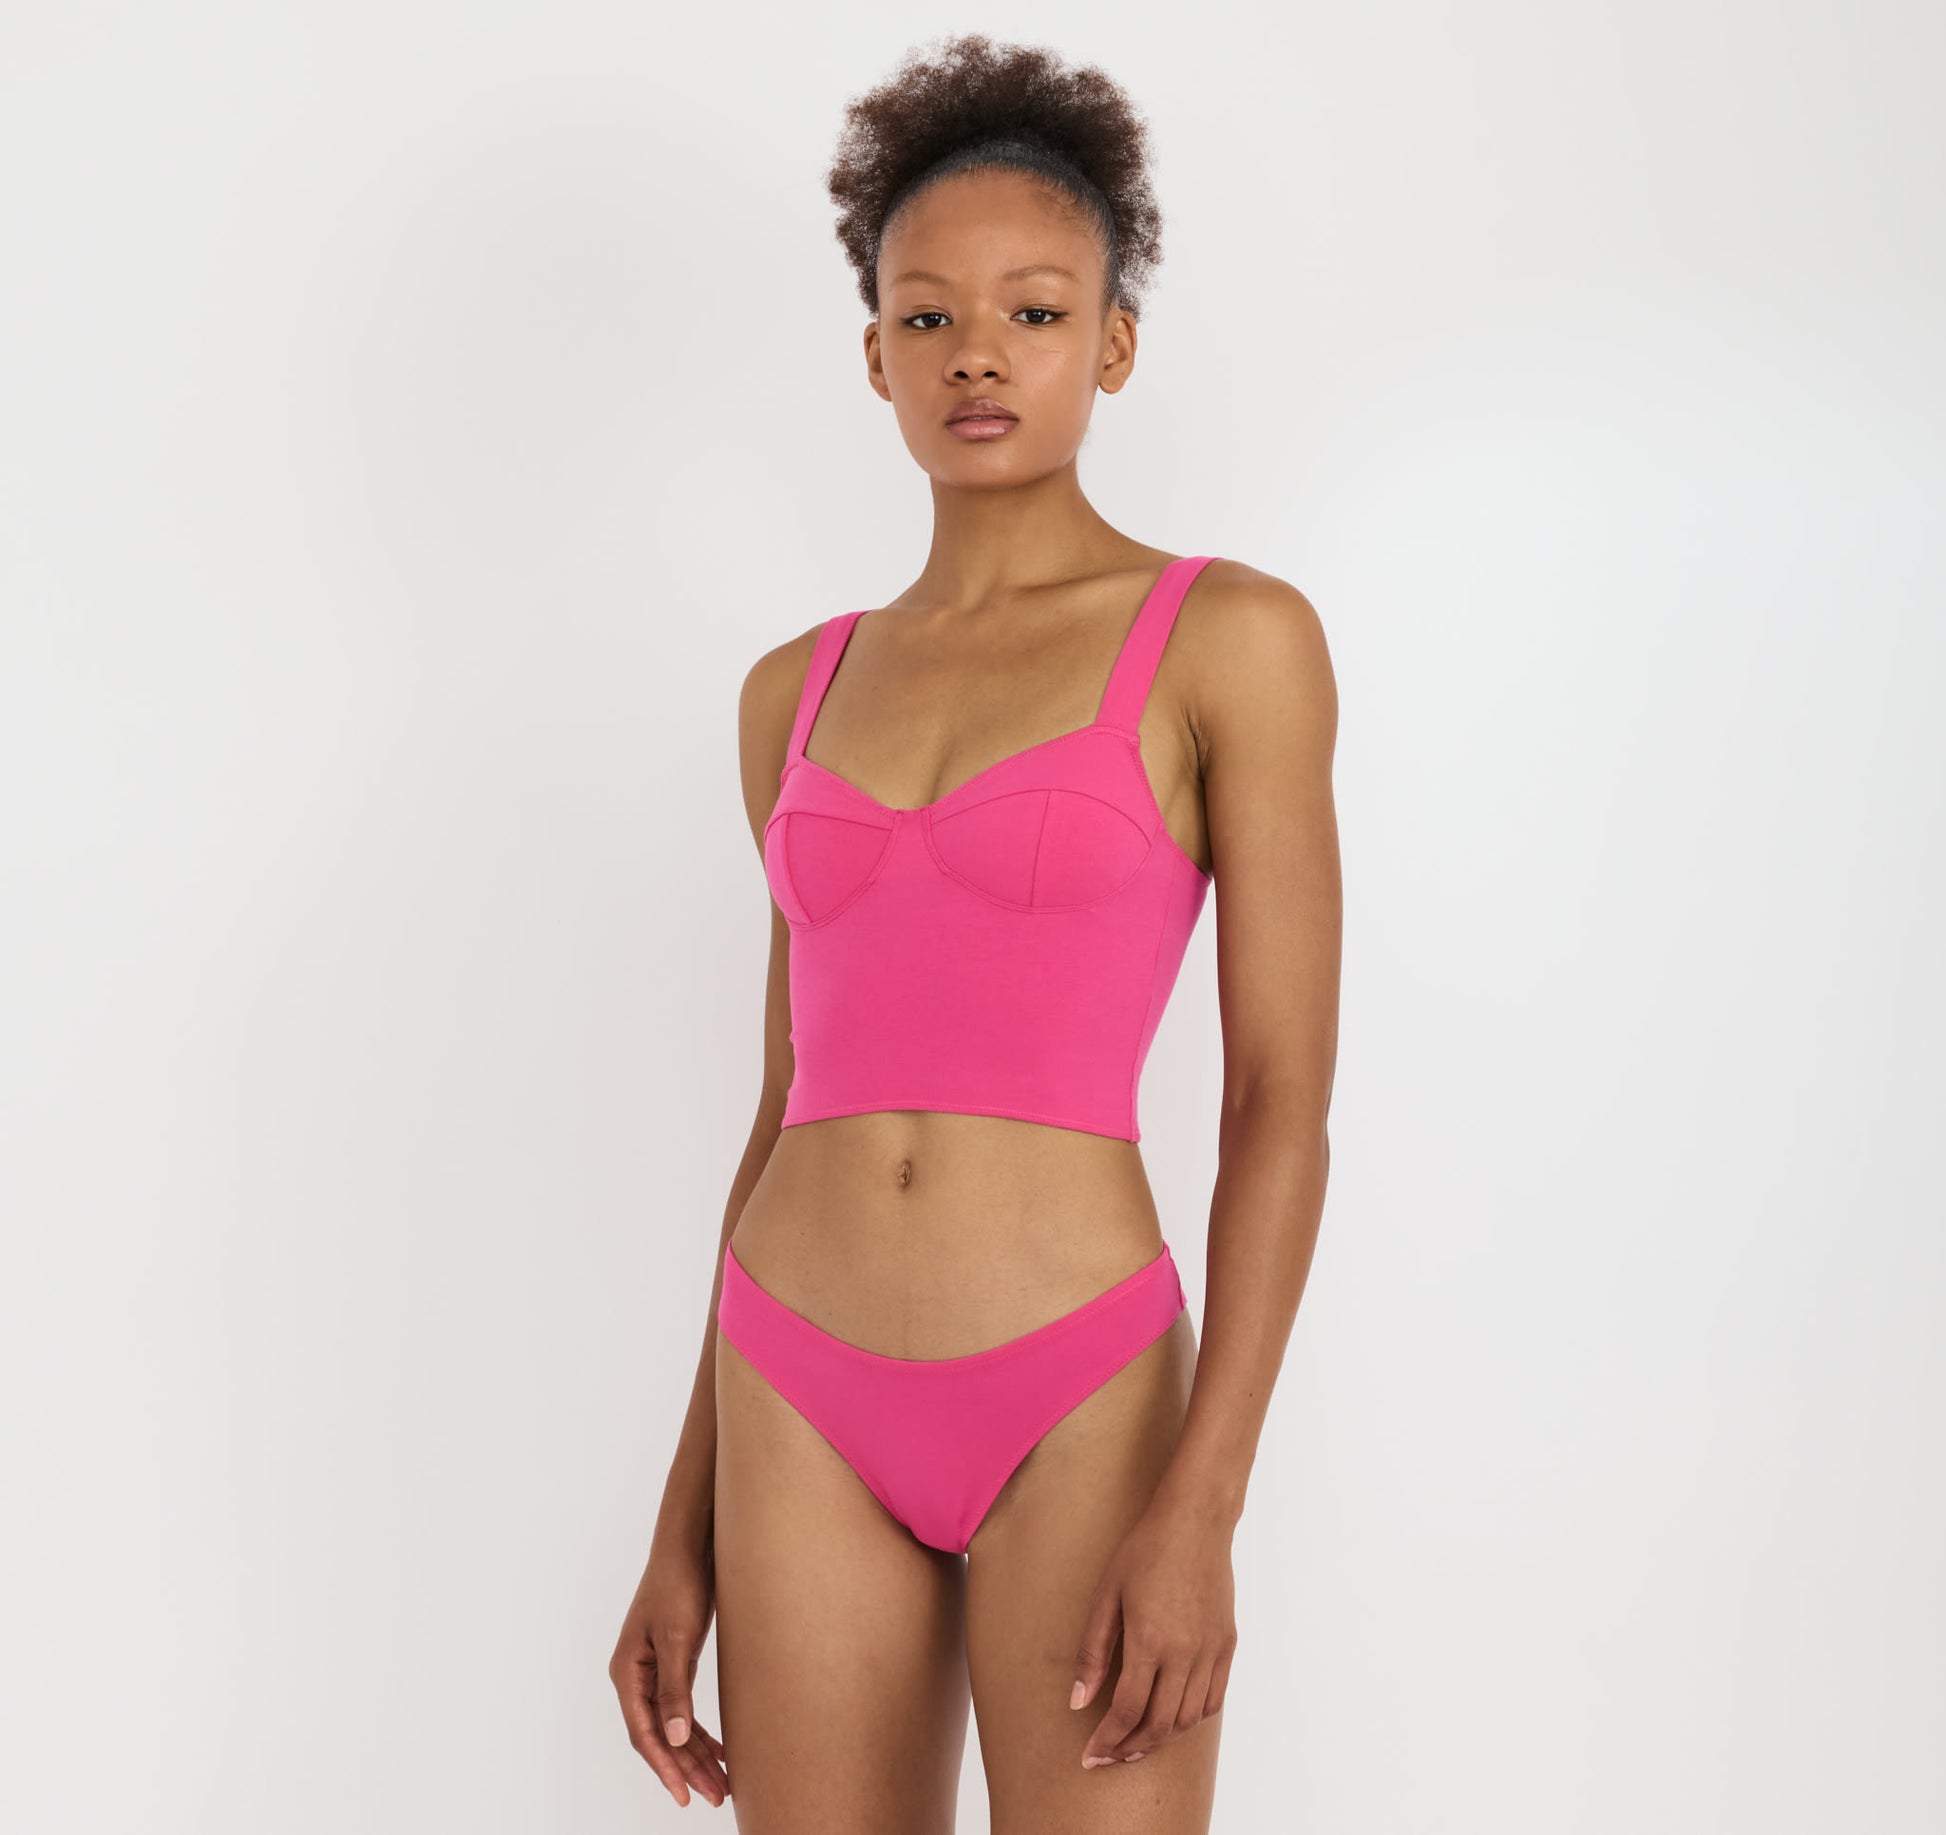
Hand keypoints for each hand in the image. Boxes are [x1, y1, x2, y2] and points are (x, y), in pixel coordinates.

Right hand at [609, 1514, 731, 1807]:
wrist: (690, 1544)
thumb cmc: (679, 1584)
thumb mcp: (678, 1638)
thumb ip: (674, 1690)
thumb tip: (672, 1738)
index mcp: (628, 1673)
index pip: (643, 1734)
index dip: (665, 1767)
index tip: (685, 1796)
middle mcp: (636, 1676)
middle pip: (659, 1736)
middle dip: (686, 1769)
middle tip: (714, 1797)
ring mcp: (655, 1670)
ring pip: (672, 1726)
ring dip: (695, 1755)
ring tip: (721, 1785)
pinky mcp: (674, 1661)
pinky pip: (682, 1709)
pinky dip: (699, 1731)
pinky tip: (719, 1750)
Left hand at [1070, 1494, 1236, 1768]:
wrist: (1195, 1521)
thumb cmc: (1144, 1550)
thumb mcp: (1106, 1595)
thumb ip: (1092, 1653)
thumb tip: (1077, 1702)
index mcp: (1149, 1641)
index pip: (1127, 1711)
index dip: (1107, 1741)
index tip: (1089, 1756)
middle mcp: (1185, 1653)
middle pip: (1160, 1725)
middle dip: (1131, 1749)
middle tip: (1109, 1756)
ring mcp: (1210, 1651)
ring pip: (1188, 1719)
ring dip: (1161, 1739)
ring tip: (1137, 1742)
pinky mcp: (1227, 1645)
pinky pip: (1213, 1700)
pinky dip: (1191, 1719)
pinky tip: (1172, 1717)